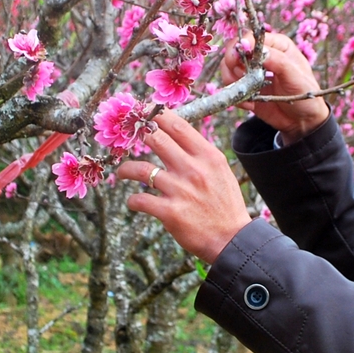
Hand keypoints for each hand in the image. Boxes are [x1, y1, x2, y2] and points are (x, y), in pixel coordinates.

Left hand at [117, 110, 252, 264]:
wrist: (232, 240)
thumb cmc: (225, 205)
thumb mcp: (221, 171)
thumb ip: (200, 154)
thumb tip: (177, 137)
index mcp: (208, 157)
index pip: (179, 127)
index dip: (158, 116)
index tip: (145, 113)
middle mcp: (193, 169)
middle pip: (156, 139)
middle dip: (138, 134)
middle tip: (128, 136)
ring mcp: (180, 191)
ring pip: (141, 169)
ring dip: (125, 169)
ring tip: (122, 172)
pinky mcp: (170, 212)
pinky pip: (140, 199)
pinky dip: (133, 200)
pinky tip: (134, 201)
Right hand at [221, 31, 329, 144]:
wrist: (302, 120)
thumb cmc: (305, 93)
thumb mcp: (296, 76)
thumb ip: (278, 61)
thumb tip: (260, 50)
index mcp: (277, 45)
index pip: (252, 37)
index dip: (243, 44)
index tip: (241, 55)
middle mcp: (261, 55)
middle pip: (234, 49)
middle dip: (233, 62)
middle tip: (241, 75)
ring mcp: (251, 72)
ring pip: (228, 67)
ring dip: (233, 80)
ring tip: (249, 92)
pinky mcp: (245, 88)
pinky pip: (230, 87)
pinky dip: (236, 95)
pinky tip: (250, 104)